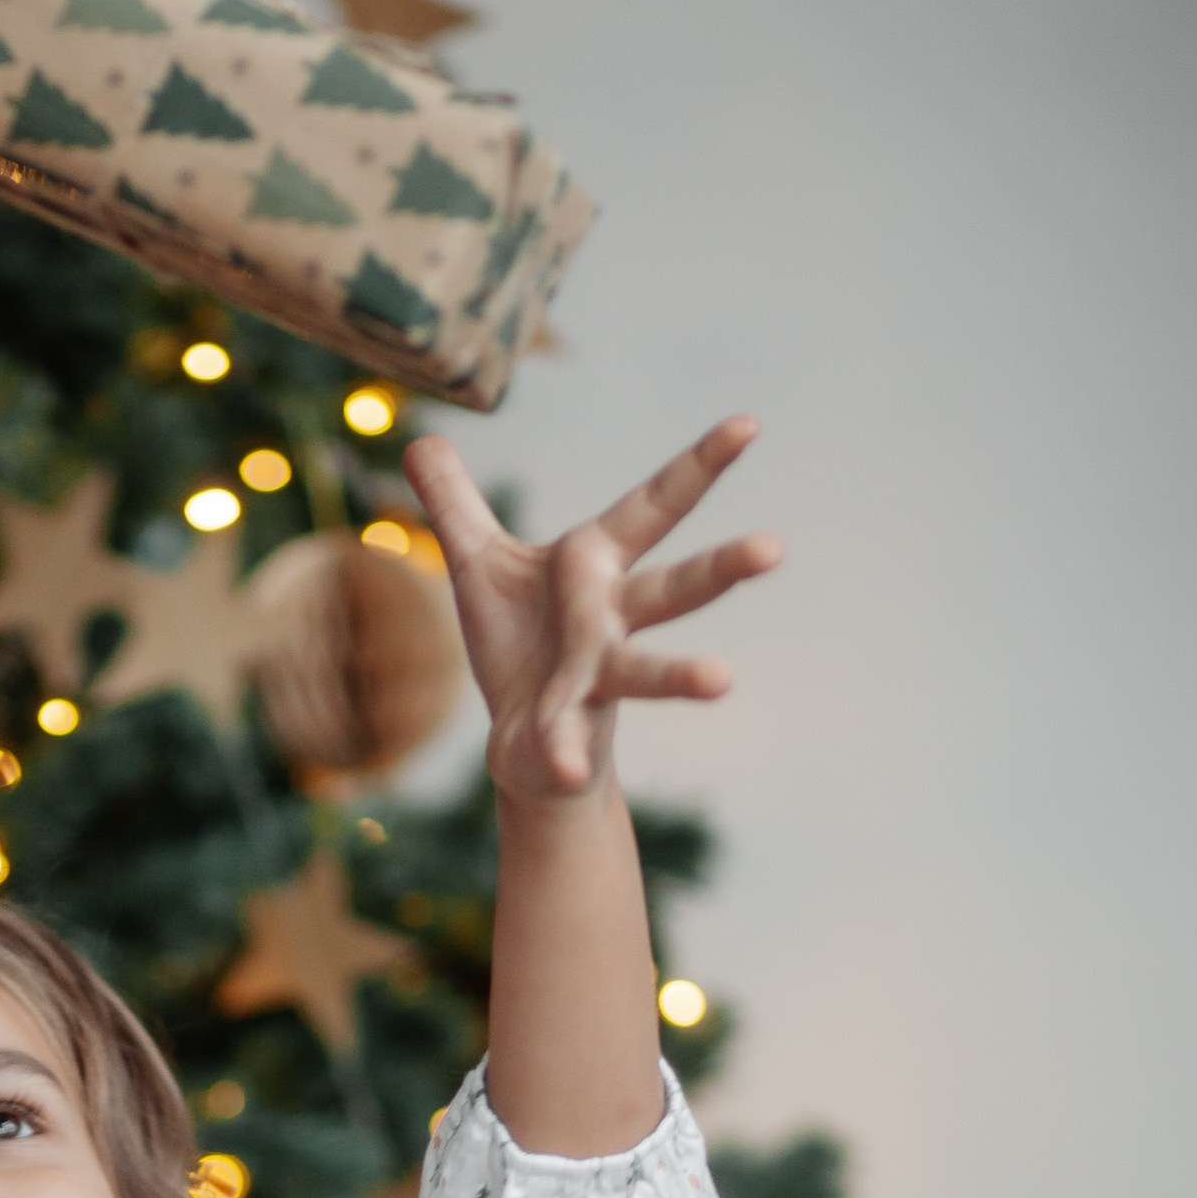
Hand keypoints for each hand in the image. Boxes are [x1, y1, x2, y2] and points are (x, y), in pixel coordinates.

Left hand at [404, 416, 780, 807]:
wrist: (525, 744)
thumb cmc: (517, 644)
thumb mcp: (478, 565)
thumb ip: (454, 505)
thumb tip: (421, 442)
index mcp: (594, 566)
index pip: (656, 506)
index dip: (700, 465)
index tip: (750, 423)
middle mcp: (609, 619)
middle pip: (675, 589)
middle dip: (722, 568)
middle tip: (775, 548)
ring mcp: (595, 679)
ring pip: (644, 670)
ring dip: (681, 676)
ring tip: (722, 679)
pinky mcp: (565, 731)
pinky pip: (566, 744)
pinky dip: (566, 758)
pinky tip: (571, 773)